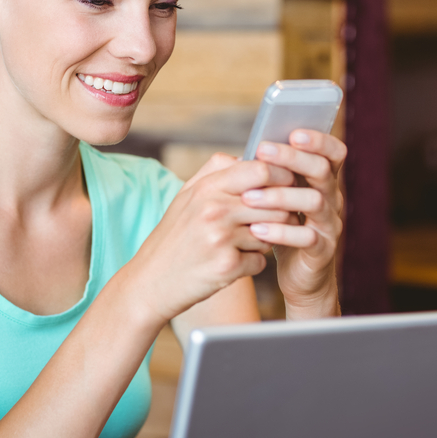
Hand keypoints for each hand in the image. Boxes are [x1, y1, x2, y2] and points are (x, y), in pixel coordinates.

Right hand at [125, 153, 294, 325]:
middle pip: (275, 202)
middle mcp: (214, 209)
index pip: (261, 169)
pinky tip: (231, 264)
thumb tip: (249, 156)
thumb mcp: (186, 196)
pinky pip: (261, 261)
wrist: (150, 281)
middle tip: (272, 221)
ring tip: (242, 244)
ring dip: (265, 240)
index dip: (282, 175)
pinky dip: (251, 264)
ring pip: (272, 232)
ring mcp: (221, 238)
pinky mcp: (227, 266)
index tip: (286, 185)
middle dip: (281, 213)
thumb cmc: (174, 237)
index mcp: (206, 188)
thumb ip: (216, 172)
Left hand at [241, 129, 346, 317]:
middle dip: (292, 158)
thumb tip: (249, 150)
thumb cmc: (283, 228)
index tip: (293, 131)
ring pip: (315, 201)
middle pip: (322, 170)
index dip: (319, 140)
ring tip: (249, 197)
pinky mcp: (323, 251)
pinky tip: (257, 229)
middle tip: (263, 150)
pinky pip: (307, 237)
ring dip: (280, 196)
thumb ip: (271, 176)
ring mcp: (330, 225)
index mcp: (322, 181)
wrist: (300, 277)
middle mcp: (331, 199)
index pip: (333, 152)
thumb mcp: (278, 198)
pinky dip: (281, 231)